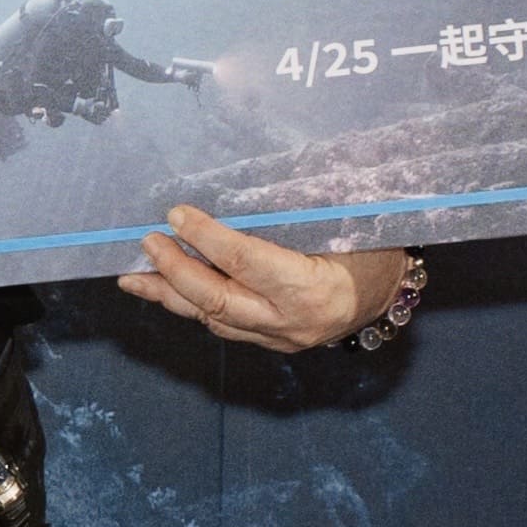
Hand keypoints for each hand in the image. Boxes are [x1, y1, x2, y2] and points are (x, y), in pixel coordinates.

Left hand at [118, 205, 408, 353]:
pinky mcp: (270, 343)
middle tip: (147, 242)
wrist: (394, 294)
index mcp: (313, 290)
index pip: (247, 263)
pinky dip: (190, 306)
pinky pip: (222, 326)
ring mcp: (279, 338)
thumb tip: (247, 183)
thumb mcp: (350, 225)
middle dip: (176, 271)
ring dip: (169, 295)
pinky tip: (164, 288)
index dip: (207, 238)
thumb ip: (300, 212)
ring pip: (212, 319)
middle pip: (218, 300)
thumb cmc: (377, 247)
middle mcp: (291, 322)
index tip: (177, 214)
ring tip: (132, 276)